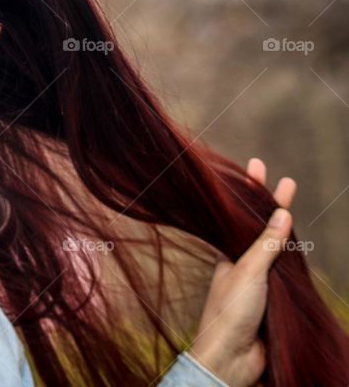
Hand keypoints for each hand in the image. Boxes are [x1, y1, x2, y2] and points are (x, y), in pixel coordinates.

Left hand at [187, 158, 296, 386]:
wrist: (231, 358)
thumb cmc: (230, 312)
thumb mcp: (248, 271)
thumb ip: (266, 244)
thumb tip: (281, 213)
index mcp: (228, 254)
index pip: (242, 216)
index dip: (251, 191)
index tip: (257, 166)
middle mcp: (242, 263)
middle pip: (261, 228)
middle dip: (271, 204)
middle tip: (285, 179)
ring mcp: (258, 280)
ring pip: (275, 248)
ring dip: (283, 225)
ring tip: (288, 197)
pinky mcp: (273, 298)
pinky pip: (286, 271)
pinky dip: (292, 255)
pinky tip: (296, 239)